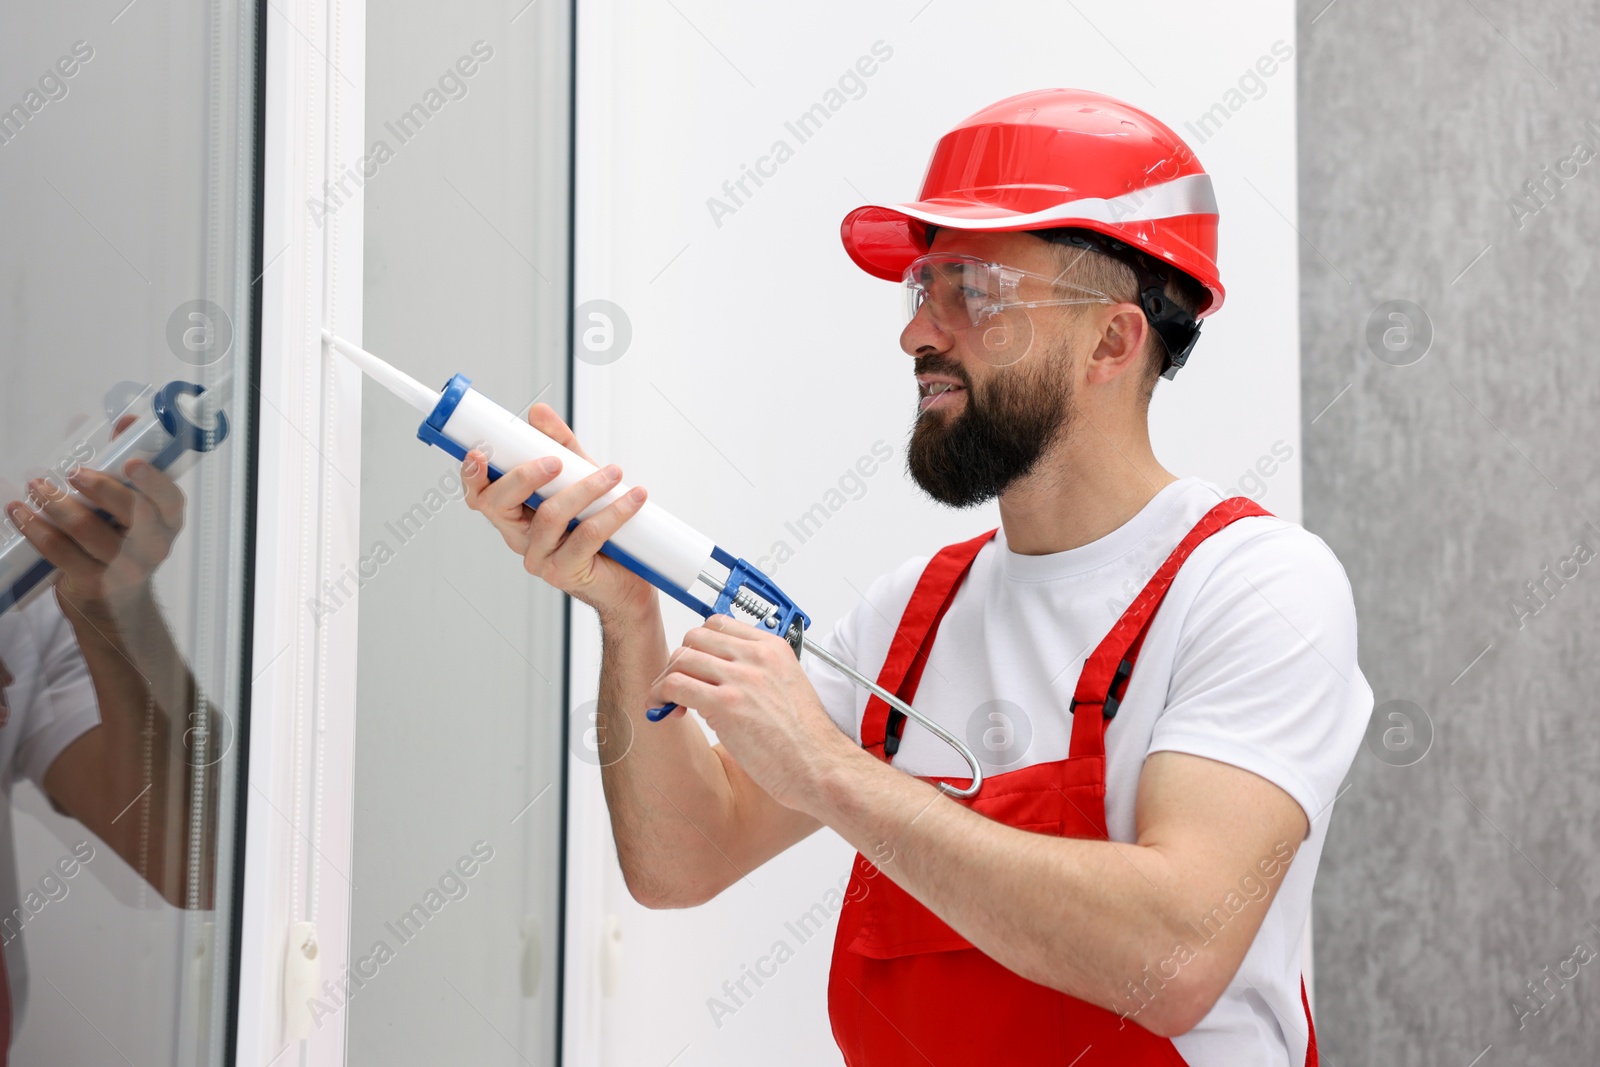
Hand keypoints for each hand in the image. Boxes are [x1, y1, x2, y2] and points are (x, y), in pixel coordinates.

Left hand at [7, 458, 183, 615]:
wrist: (114, 607)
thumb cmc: (121, 547)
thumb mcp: (129, 512)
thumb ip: (121, 467)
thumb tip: (112, 423)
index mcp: (168, 523)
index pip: (170, 500)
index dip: (153, 480)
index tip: (131, 462)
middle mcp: (152, 546)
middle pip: (131, 512)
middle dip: (99, 487)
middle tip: (72, 472)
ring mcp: (124, 568)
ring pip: (87, 529)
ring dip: (56, 502)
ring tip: (36, 486)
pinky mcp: (93, 583)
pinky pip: (58, 550)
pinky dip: (34, 527)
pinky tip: (19, 512)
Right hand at [460, 403, 654, 620]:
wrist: (627, 579)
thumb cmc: (599, 528)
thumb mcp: (580, 477)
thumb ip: (559, 446)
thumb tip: (538, 413)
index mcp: (514, 514)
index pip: (479, 495)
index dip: (471, 475)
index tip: (480, 452)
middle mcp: (518, 537)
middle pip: (498, 505)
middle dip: (524, 477)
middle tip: (556, 460)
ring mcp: (539, 558)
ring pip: (549, 516)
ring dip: (584, 489)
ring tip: (614, 474)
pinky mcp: (565, 572)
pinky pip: (586, 536)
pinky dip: (613, 513)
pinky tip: (633, 498)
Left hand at [646, 615, 856, 812]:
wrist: (819, 766)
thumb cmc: (806, 738)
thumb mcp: (788, 686)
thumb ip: (758, 673)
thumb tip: (721, 677)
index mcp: (773, 649)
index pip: (719, 624)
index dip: (700, 644)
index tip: (695, 664)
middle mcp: (756, 657)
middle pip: (695, 637)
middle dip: (680, 660)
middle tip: (679, 684)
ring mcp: (741, 679)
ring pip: (681, 659)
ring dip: (666, 679)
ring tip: (669, 701)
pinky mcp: (726, 704)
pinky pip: (676, 685)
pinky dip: (660, 696)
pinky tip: (664, 710)